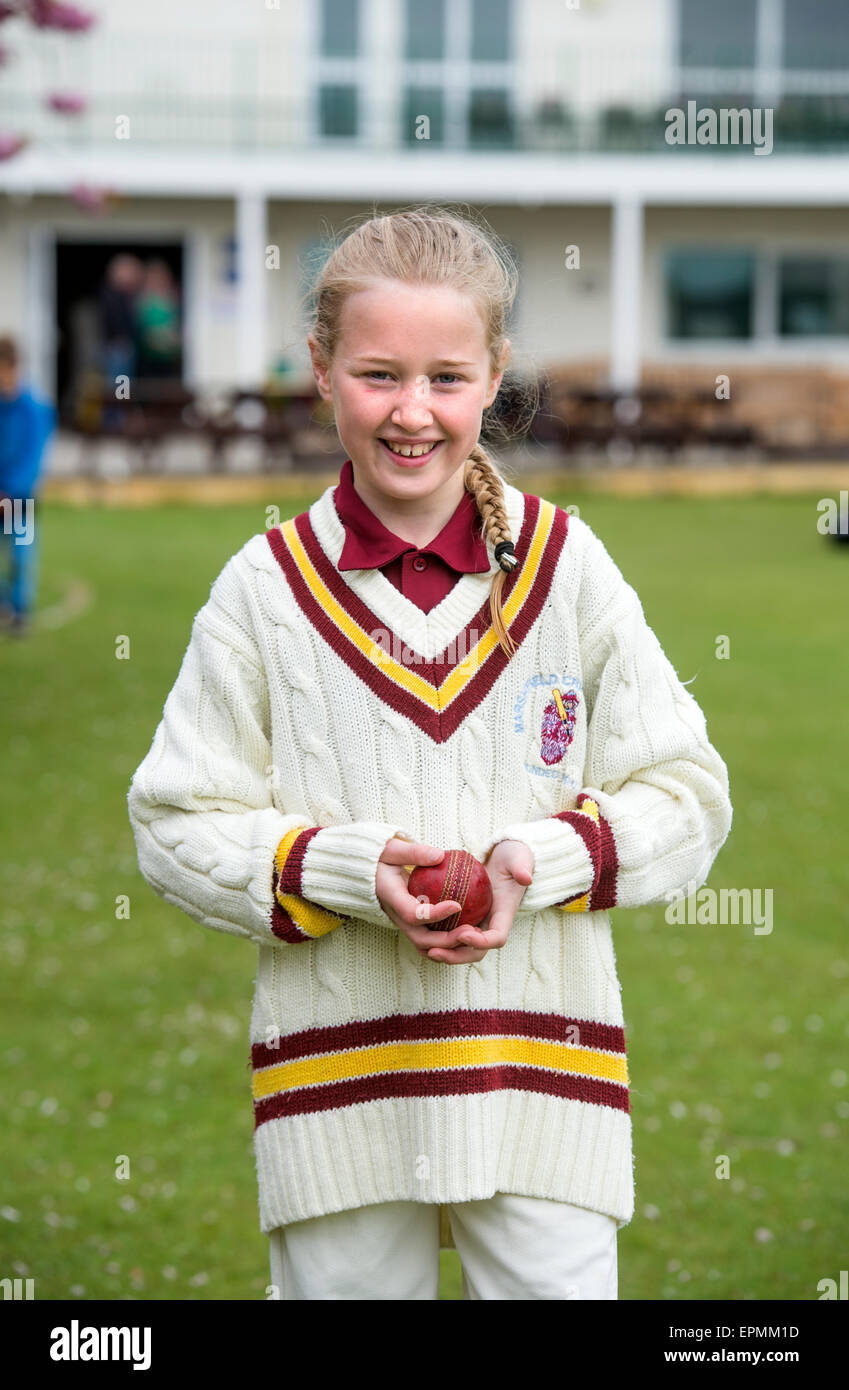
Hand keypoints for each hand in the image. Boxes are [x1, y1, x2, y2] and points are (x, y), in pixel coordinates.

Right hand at [375, 837, 470, 956]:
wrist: (366, 871)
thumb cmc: (380, 857)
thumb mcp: (392, 849)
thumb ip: (413, 852)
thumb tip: (440, 856)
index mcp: (391, 897)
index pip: (412, 914)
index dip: (435, 914)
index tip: (456, 905)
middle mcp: (397, 915)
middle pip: (421, 939)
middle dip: (447, 940)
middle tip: (471, 931)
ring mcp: (403, 922)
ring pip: (425, 945)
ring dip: (448, 946)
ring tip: (472, 936)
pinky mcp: (411, 924)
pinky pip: (429, 940)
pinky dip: (446, 943)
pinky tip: (467, 931)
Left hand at [421, 839, 533, 963]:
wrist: (505, 856)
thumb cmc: (513, 856)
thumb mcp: (520, 857)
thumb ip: (522, 867)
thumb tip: (525, 878)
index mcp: (504, 914)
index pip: (496, 938)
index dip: (481, 942)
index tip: (462, 933)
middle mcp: (491, 924)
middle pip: (476, 951)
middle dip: (457, 955)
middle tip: (434, 950)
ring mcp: (478, 923)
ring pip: (462, 948)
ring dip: (445, 952)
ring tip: (424, 949)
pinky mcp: (466, 918)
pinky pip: (451, 933)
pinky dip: (438, 939)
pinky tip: (418, 932)